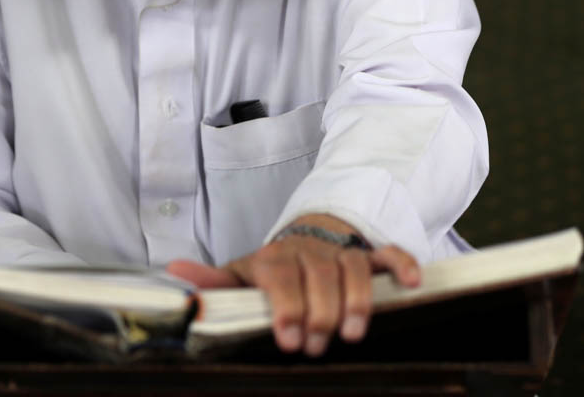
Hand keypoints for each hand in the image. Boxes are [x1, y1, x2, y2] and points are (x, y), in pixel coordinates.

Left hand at [167, 217, 419, 356]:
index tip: (288, 338)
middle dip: (320, 312)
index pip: (280, 276)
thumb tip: (174, 272)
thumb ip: (215, 281)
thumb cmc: (272, 269)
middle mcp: (309, 251)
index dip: (285, 306)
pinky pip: (390, 252)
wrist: (304, 237)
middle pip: (320, 275)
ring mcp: (341, 251)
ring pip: (355, 266)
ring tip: (353, 332)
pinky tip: (410, 284)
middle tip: (317, 345)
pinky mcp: (370, 254)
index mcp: (274, 258)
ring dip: (358, 298)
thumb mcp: (240, 275)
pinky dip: (402, 264)